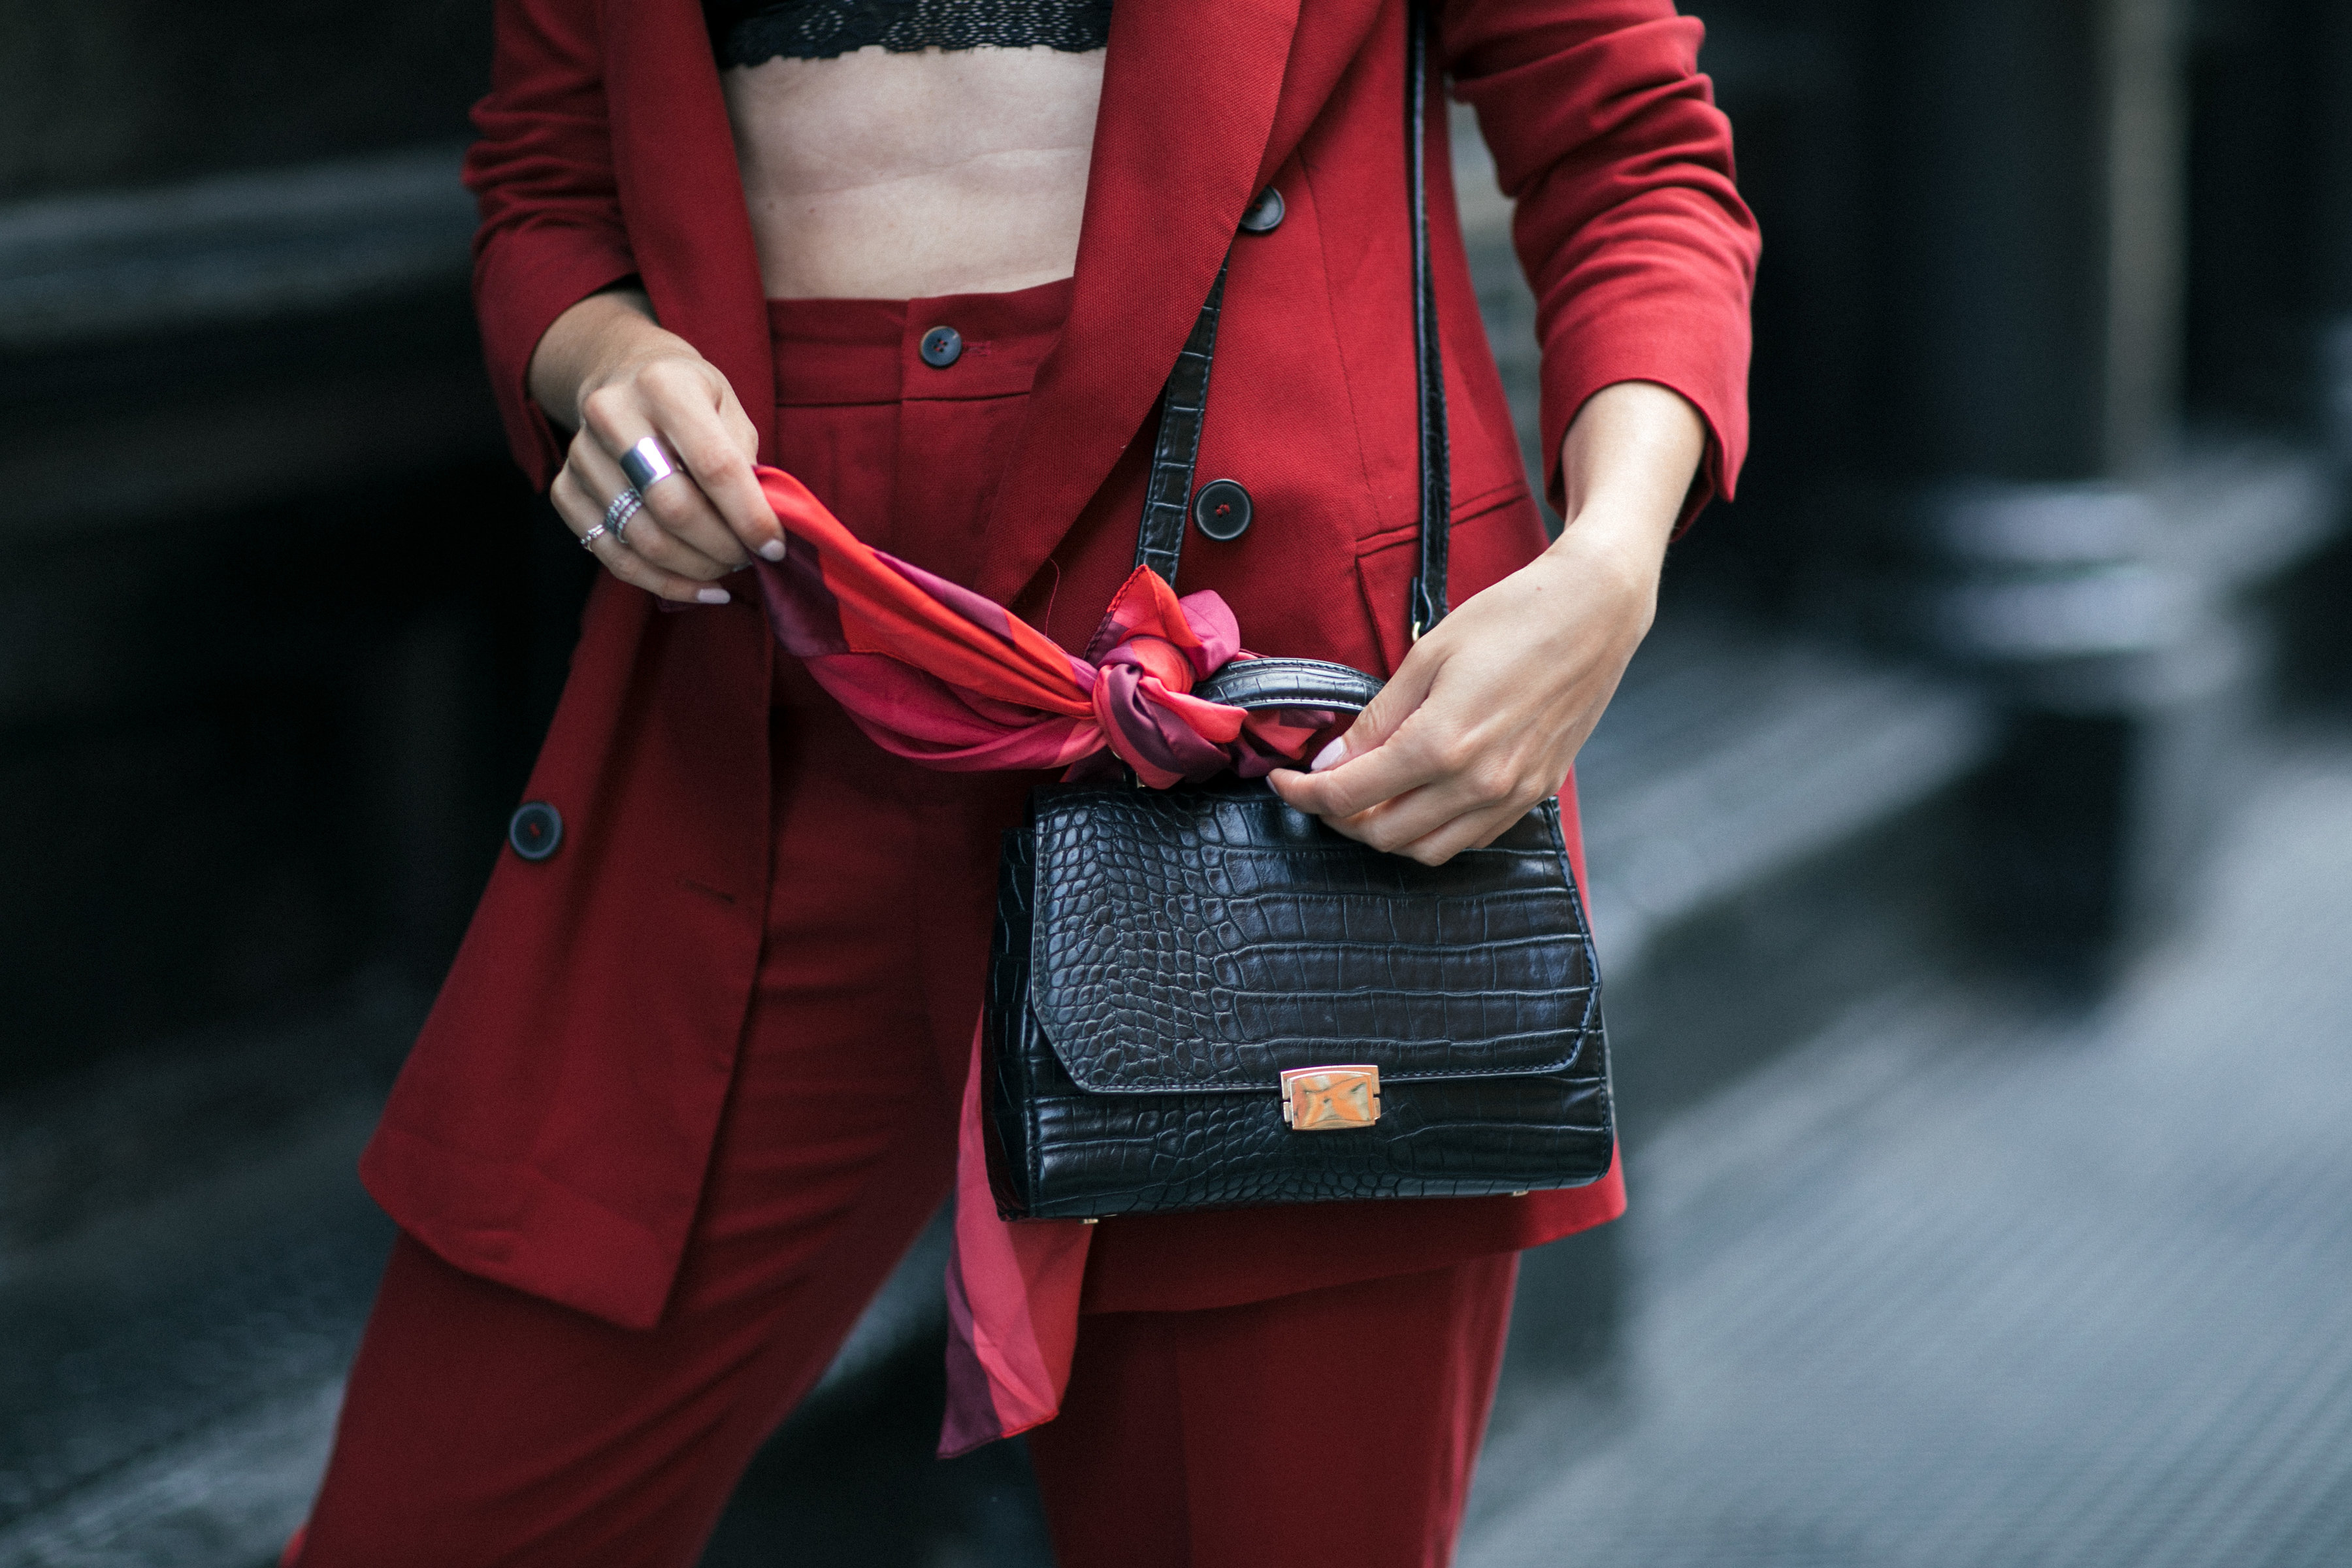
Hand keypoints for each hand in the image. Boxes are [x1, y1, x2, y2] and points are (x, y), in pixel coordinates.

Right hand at [531, 288, 786, 603]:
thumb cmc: (692, 398)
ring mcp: (581, 454)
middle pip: (673, 507)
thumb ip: (746, 461)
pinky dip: (662, 582)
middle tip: (748, 559)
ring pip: (643, 539)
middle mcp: (611, 415)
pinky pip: (613, 556)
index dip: (749, 516)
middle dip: (721, 547)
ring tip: (726, 568)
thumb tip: (764, 529)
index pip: (714, 466)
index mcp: (664, 386)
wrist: (623, 375)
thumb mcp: (729, 407)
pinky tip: (699, 587)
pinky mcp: (565, 489)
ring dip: (695, 569)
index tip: (773, 547)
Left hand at [1267, 381, 1704, 863]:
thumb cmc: (1513, 618)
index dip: (1303, 796)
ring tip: (1368, 797)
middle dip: (1340, 819)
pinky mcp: (1535, 794)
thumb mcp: (1428, 655)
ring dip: (1386, 833)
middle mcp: (1478, 783)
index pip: (1348, 797)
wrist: (1595, 613)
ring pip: (1427, 851)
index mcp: (1440, 744)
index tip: (1284, 783)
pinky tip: (1420, 798)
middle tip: (1323, 787)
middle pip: (1383, 836)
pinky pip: (1471, 839)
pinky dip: (1434, 831)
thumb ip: (1377, 718)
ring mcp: (1511, 795)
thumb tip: (1332, 760)